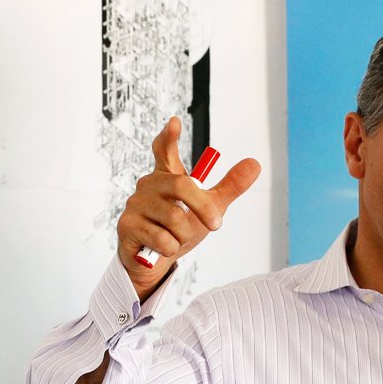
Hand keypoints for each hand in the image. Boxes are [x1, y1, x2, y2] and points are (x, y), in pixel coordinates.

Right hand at [116, 117, 260, 300]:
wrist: (155, 261)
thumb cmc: (179, 229)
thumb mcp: (209, 207)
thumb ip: (229, 187)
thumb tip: (255, 164)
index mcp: (168, 176)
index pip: (165, 150)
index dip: (169, 137)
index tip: (175, 122)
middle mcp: (149, 184)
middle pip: (183, 186)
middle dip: (204, 208)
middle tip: (215, 224)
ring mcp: (136, 204)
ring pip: (175, 218)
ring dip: (185, 236)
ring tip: (176, 238)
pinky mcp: (128, 225)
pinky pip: (162, 239)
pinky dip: (171, 248)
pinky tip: (161, 248)